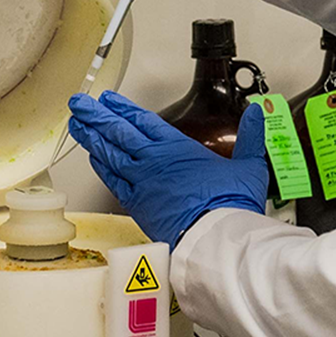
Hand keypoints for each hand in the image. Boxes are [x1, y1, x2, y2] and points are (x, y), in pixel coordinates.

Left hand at [67, 91, 269, 246]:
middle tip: (80, 103)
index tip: (109, 99)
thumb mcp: (249, 165)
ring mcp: (141, 181)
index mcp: (178, 147)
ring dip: (91, 136)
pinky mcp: (136, 203)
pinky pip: (111, 179)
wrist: (214, 237)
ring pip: (109, 152)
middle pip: (118, 131)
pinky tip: (91, 158)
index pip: (144, 120)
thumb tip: (259, 114)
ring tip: (76, 123)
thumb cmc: (230, 205)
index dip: (123, 107)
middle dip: (97, 114)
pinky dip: (99, 166)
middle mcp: (154, 160)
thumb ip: (251, 137)